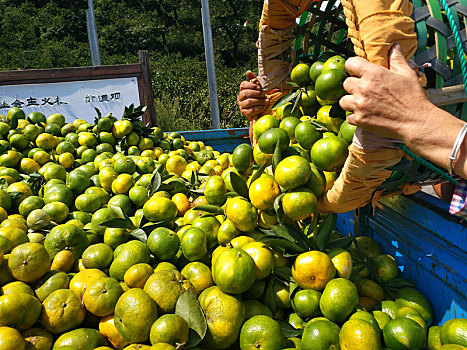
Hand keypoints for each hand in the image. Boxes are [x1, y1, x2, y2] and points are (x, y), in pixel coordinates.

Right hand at [238, 71, 268, 120]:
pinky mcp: (245, 113)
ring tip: (266, 101)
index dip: (251, 85)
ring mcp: (241, 106)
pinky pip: (251, 110)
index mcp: (243, 90)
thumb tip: (248, 72)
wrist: (264, 111)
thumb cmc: (261, 98)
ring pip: (248, 102)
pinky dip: (259, 108)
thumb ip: (254, 80)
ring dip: (259, 101)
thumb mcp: (260, 88)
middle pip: (244, 93)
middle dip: (256, 93)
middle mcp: (240, 98)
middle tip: (263, 95)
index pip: (243, 85)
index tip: (259, 87)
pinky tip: (263, 107)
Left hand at [340, 42, 466, 178]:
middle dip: (353, 86)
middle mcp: (363, 88)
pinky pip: (348, 117)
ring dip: (350, 102)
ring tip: (361, 103)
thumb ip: (396, 59)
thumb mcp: (407, 74)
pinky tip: (364, 115)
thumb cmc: (412, 97)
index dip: (353, 67)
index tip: (357, 71)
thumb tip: (395, 46)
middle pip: (345, 83)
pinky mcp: (359, 119)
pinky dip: (354, 117)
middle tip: (363, 90)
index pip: (350, 63)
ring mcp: (360, 105)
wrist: (415, 121)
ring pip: (343, 101)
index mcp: (373, 74)